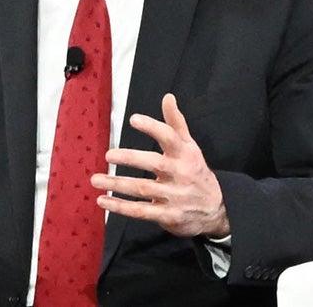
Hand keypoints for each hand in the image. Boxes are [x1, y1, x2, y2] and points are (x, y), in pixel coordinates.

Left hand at [92, 94, 229, 237]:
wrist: (216, 208)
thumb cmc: (196, 171)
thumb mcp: (190, 146)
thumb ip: (176, 122)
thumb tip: (167, 97)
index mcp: (185, 154)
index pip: (169, 137)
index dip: (152, 127)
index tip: (133, 119)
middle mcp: (180, 173)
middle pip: (154, 164)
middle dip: (130, 158)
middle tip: (108, 155)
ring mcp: (174, 196)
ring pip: (142, 189)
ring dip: (117, 185)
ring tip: (96, 179)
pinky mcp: (168, 215)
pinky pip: (141, 211)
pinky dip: (120, 207)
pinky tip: (103, 200)